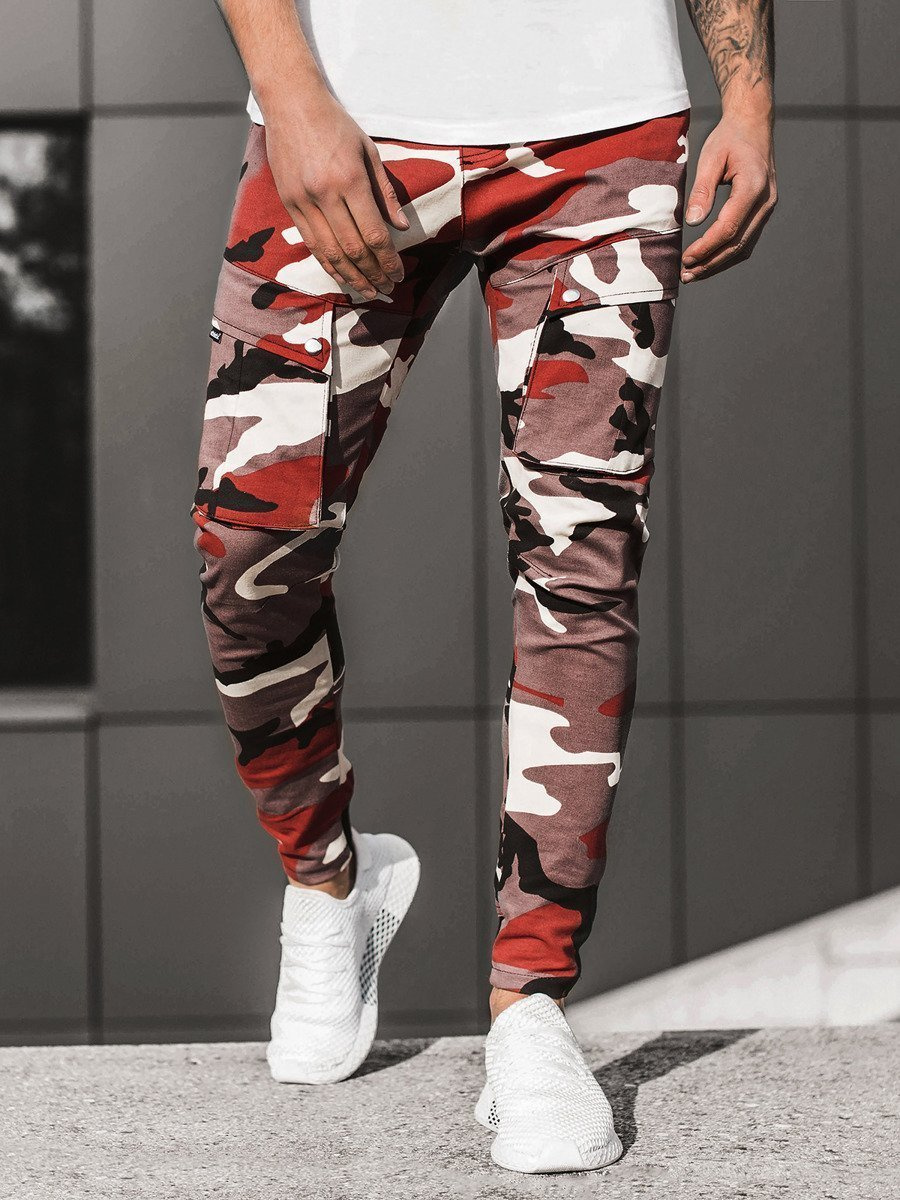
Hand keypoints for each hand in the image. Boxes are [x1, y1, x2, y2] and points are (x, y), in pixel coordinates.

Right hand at [264, 85, 408, 299]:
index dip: (388, 260)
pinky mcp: (289, 203)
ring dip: (351, 277)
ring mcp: (304, 200)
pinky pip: (311, 243)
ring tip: (368, 291)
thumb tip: (402, 227)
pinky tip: (342, 276)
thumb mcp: (368, 152)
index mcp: (350, 179)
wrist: (290, 103)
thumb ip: (385, 192)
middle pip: (353, 248)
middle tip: (387, 289)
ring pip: (330, 252)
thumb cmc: (335, 124)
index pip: (374, 233)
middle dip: (373, 274)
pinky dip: (328, 264)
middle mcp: (326, 194)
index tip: (399, 274)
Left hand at [681, 111, 776, 282]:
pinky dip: (728, 254)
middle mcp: (766, 201)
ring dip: (719, 263)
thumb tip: (693, 223)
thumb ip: (702, 190)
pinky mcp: (762, 212)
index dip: (706, 247)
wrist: (753, 125)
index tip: (686, 259)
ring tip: (694, 274)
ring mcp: (767, 208)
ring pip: (744, 247)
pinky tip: (709, 261)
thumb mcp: (710, 158)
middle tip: (686, 276)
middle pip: (738, 244)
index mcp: (754, 186)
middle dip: (711, 263)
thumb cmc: (729, 138)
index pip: (729, 228)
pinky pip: (747, 240)